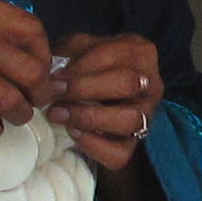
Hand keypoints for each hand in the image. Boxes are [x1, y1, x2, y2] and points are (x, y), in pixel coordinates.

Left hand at [48, 30, 164, 175]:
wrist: (105, 94)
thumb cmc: (91, 66)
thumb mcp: (81, 47)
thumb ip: (69, 53)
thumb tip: (50, 73)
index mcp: (139, 52)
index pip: (113, 56)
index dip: (79, 68)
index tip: (53, 78)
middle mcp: (150, 84)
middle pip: (127, 85)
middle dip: (85, 89)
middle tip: (54, 94)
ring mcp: (146, 116)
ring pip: (129, 120)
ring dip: (88, 117)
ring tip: (59, 114)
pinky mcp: (134, 144)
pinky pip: (120, 153)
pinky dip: (93, 145)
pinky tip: (73, 131)